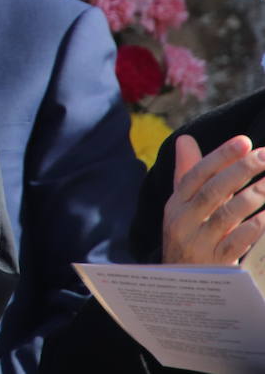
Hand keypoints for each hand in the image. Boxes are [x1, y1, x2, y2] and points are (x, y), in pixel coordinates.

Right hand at [162, 134, 264, 263]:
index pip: (196, 174)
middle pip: (212, 191)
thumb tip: (185, 139)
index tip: (244, 142)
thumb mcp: (182, 208)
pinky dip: (255, 228)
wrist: (180, 290)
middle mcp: (182, 223)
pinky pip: (238, 243)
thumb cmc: (189, 239)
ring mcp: (198, 245)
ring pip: (226, 215)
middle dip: (240, 170)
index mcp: (176, 205)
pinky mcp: (216, 265)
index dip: (220, 156)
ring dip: (253, 196)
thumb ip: (188, 173)